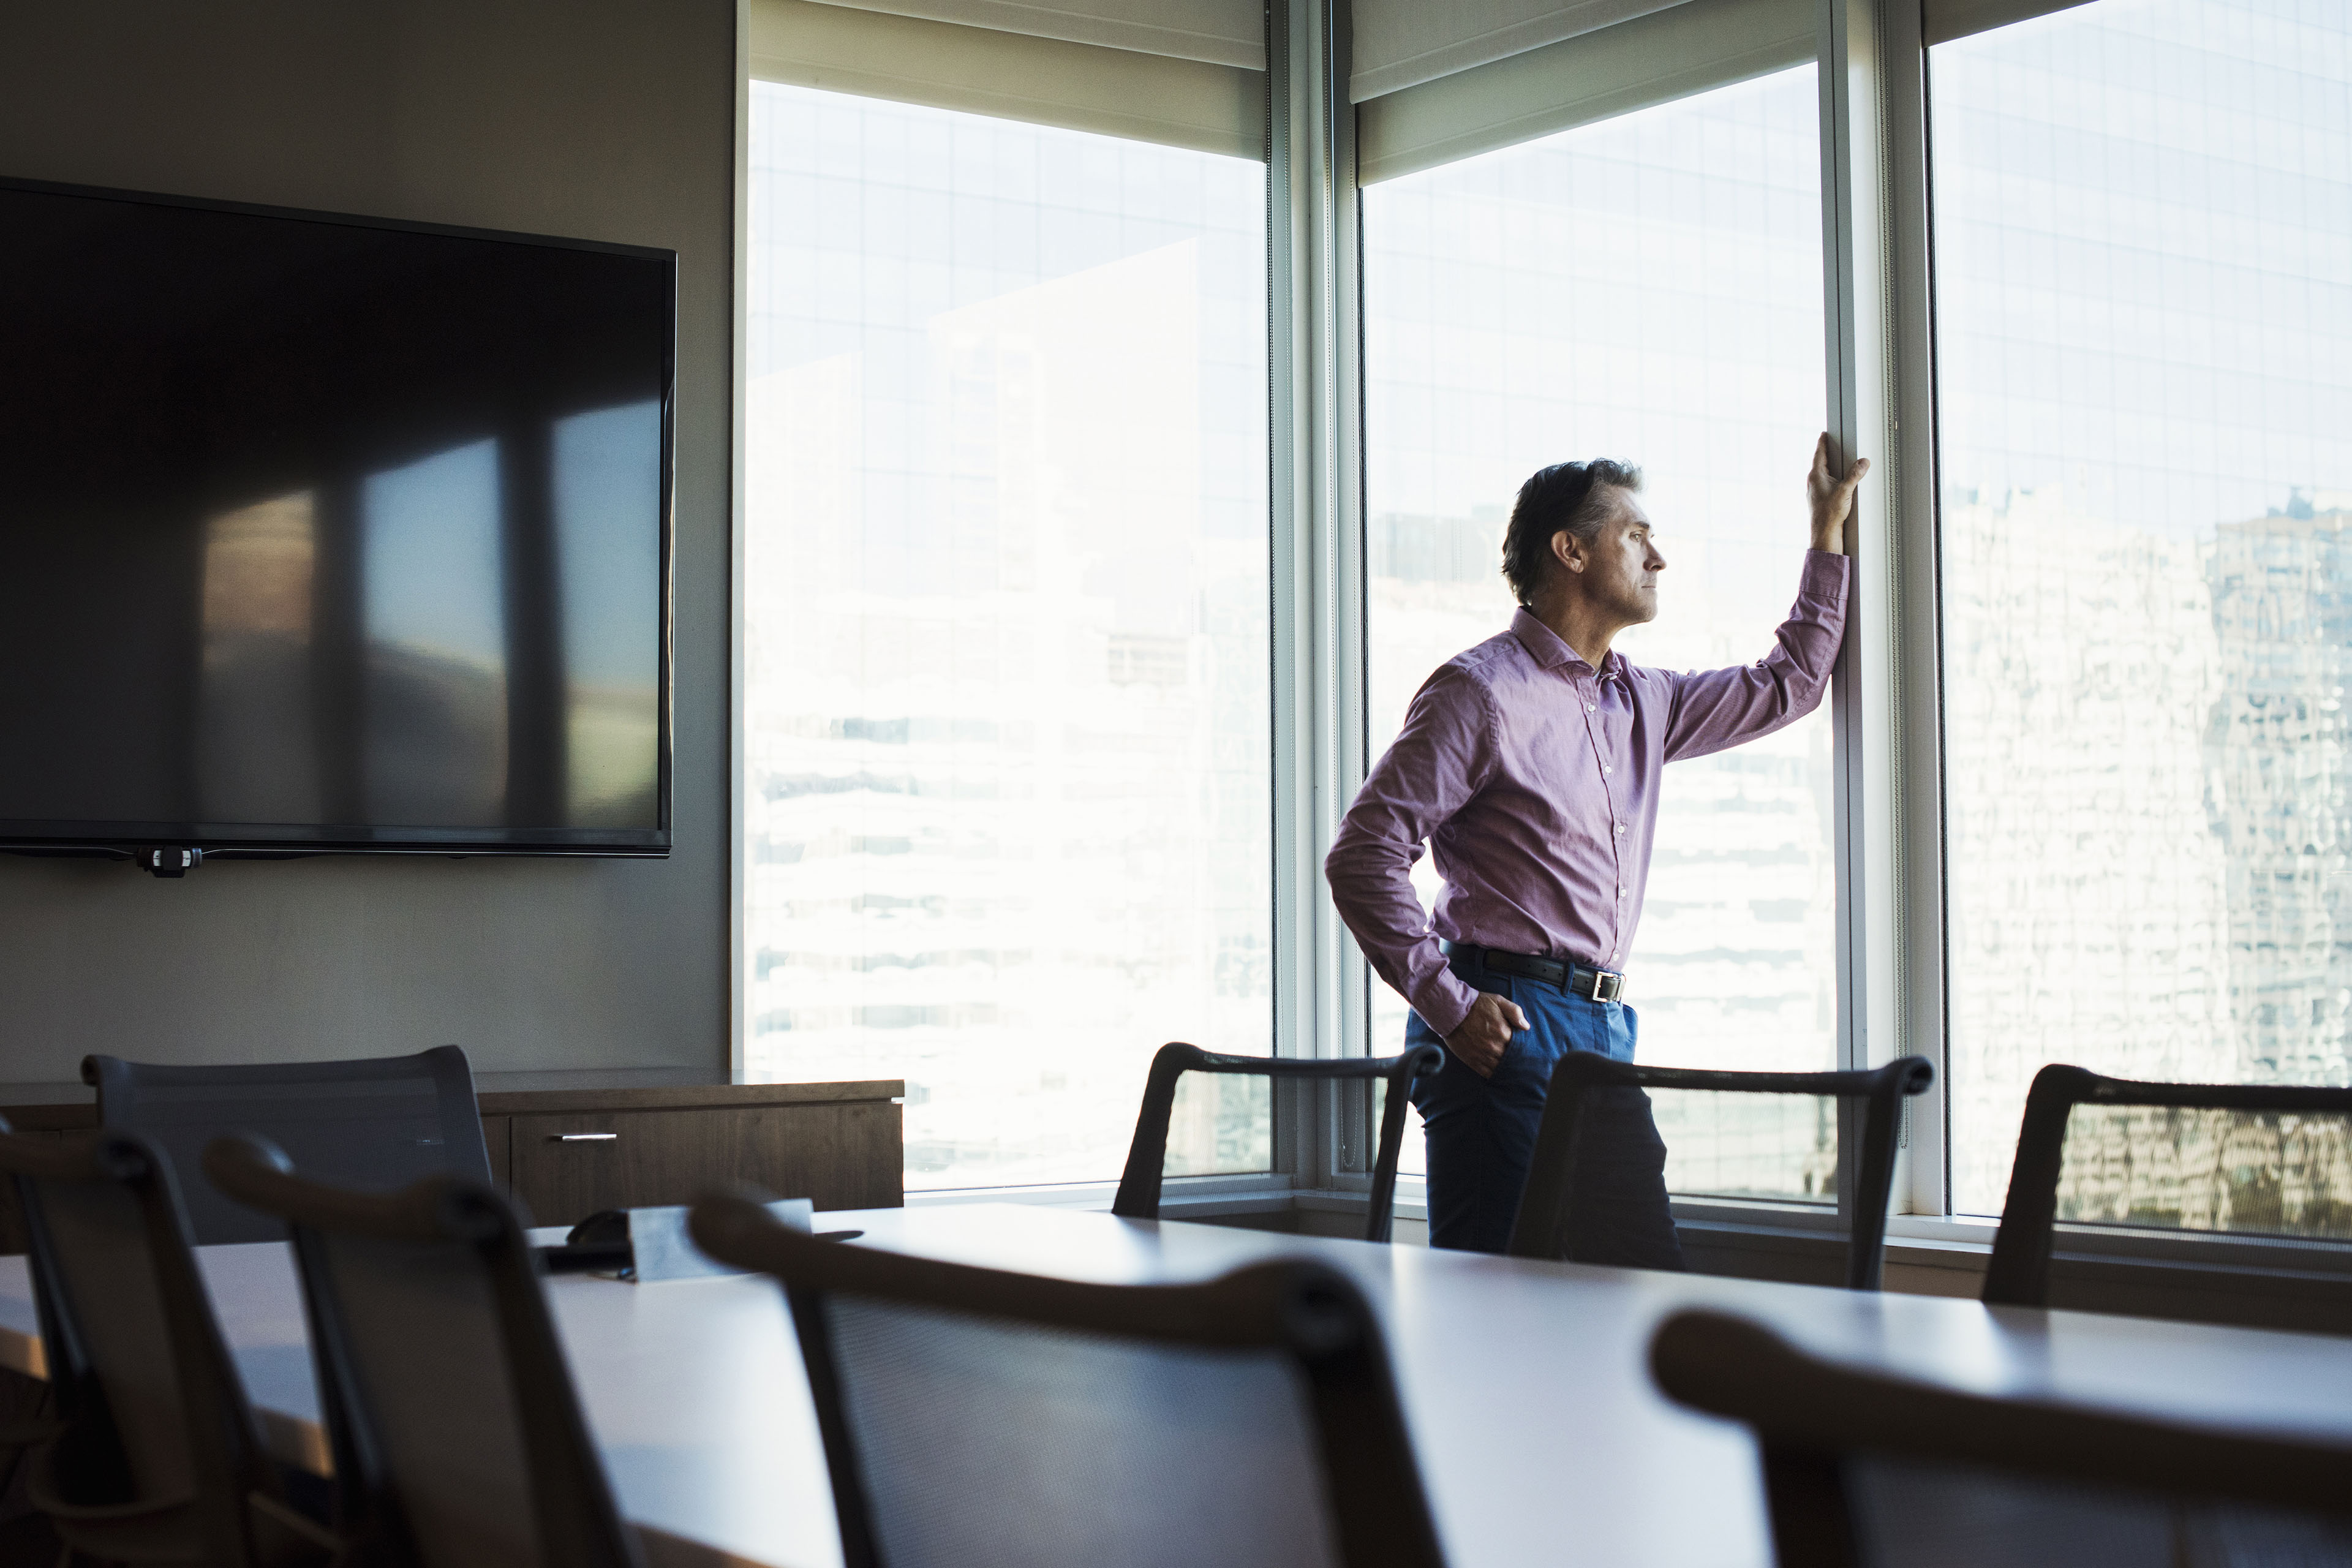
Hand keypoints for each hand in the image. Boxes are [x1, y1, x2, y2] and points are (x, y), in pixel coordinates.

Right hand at [1444, 991, 1530, 1078]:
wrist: (1451, 1011)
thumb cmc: (1476, 1005)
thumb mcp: (1498, 1001)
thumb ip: (1515, 1012)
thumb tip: (1526, 1027)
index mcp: (1503, 1032)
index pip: (1520, 1047)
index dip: (1523, 1049)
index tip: (1525, 1050)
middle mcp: (1495, 1046)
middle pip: (1511, 1059)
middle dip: (1515, 1060)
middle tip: (1521, 1062)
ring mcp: (1483, 1055)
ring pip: (1501, 1068)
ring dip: (1506, 1069)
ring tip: (1511, 1069)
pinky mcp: (1473, 1061)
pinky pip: (1488, 1073)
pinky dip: (1494, 1075)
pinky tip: (1498, 1073)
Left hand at [1807, 432, 1868, 553]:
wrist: (1824, 533)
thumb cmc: (1829, 514)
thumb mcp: (1845, 490)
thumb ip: (1855, 475)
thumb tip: (1863, 462)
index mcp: (1815, 476)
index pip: (1818, 454)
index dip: (1822, 442)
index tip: (1823, 434)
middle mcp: (1812, 482)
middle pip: (1820, 462)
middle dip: (1826, 453)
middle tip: (1831, 443)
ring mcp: (1815, 491)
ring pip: (1822, 474)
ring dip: (1830, 466)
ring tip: (1837, 460)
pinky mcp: (1820, 499)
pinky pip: (1826, 483)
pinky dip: (1832, 478)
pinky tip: (1838, 482)